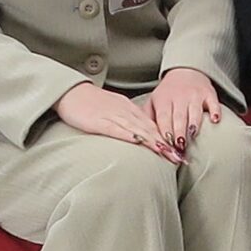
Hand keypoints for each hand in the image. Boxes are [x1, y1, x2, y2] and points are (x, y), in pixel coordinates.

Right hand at [54, 81, 184, 164]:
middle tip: (179, 158)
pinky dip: (127, 134)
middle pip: (149, 129)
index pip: (152, 126)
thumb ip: (127, 123)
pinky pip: (115, 128)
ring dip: (153, 142)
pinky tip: (137, 141)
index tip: (179, 153)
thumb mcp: (114, 111)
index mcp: (129, 110)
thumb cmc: (91, 104)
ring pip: (137, 129)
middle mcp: (125, 112)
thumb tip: (140, 138)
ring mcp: (112, 116)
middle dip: (166, 145)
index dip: (167, 140)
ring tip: (167, 153)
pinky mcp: (98, 121)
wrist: (71, 92)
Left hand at [143, 68, 225, 151]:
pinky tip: (215, 120)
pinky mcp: (209, 94)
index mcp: (163, 100)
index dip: (165, 131)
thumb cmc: (168, 92)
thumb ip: (147, 118)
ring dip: (194, 124)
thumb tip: (142, 137)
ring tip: (192, 136)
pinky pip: (213, 103)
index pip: (163, 117)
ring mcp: (195, 95)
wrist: (185, 70)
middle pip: (179, 117)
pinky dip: (215, 111)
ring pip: (195, 111)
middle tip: (179, 146)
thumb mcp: (154, 101)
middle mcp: (179, 97)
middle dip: (179, 132)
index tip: (166, 144)